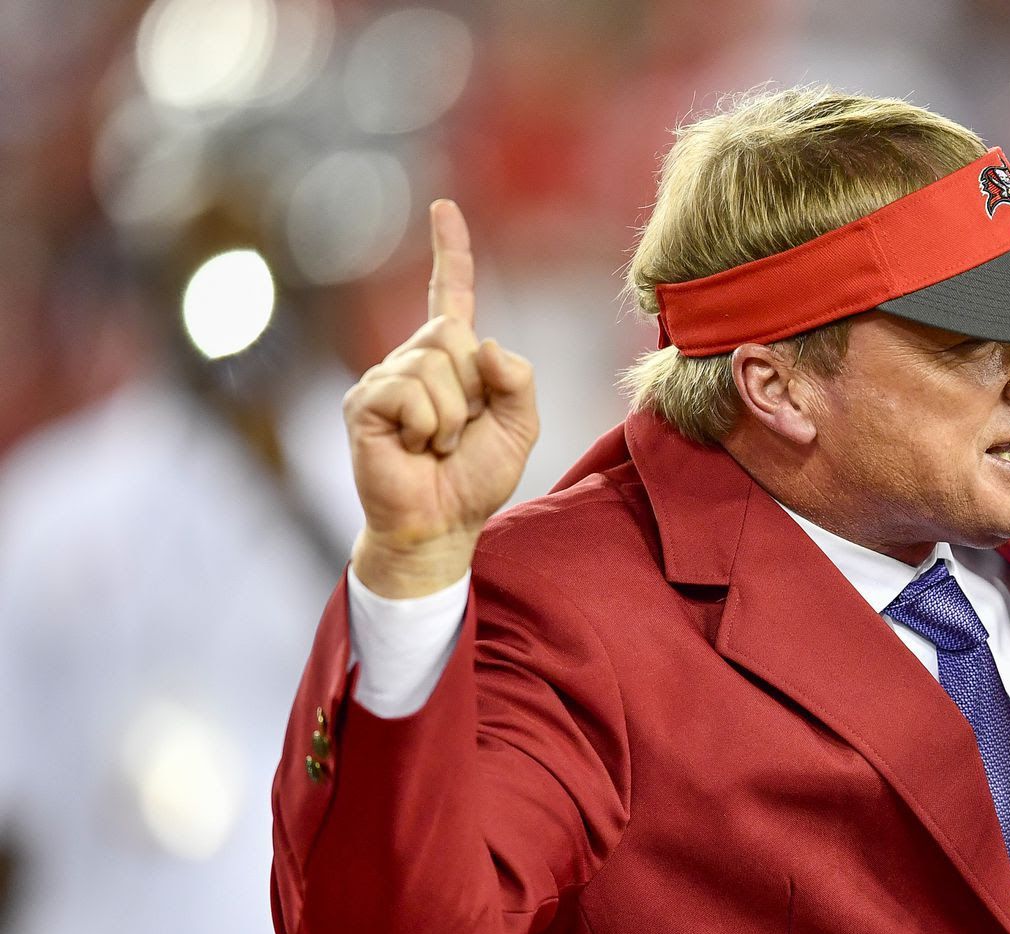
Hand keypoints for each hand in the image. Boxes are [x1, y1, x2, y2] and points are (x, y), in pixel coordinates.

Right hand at [346, 200, 538, 596]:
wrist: (443, 523)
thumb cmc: (476, 477)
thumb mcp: (521, 425)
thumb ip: (518, 379)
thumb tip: (484, 341)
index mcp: (452, 359)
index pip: (450, 293)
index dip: (450, 252)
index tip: (445, 208)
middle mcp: (412, 359)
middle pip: (453, 335)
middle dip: (473, 388)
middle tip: (459, 431)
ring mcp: (383, 378)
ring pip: (435, 366)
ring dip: (452, 416)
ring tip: (436, 444)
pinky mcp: (362, 402)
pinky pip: (410, 392)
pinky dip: (427, 426)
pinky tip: (413, 447)